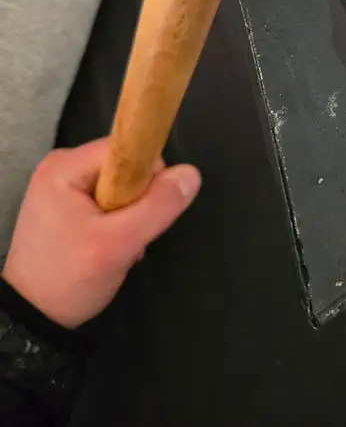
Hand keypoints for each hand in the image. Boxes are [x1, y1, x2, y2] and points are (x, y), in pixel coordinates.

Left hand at [1, 138, 200, 328]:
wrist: (32, 318)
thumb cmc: (68, 279)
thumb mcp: (119, 245)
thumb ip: (158, 207)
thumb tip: (192, 174)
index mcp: (64, 166)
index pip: (127, 149)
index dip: (147, 177)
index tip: (143, 213)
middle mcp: (61, 166)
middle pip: (124, 166)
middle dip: (137, 202)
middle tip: (125, 237)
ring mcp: (61, 185)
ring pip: (120, 185)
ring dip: (128, 215)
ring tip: (115, 246)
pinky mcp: (65, 203)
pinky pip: (108, 198)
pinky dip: (116, 221)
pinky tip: (107, 245)